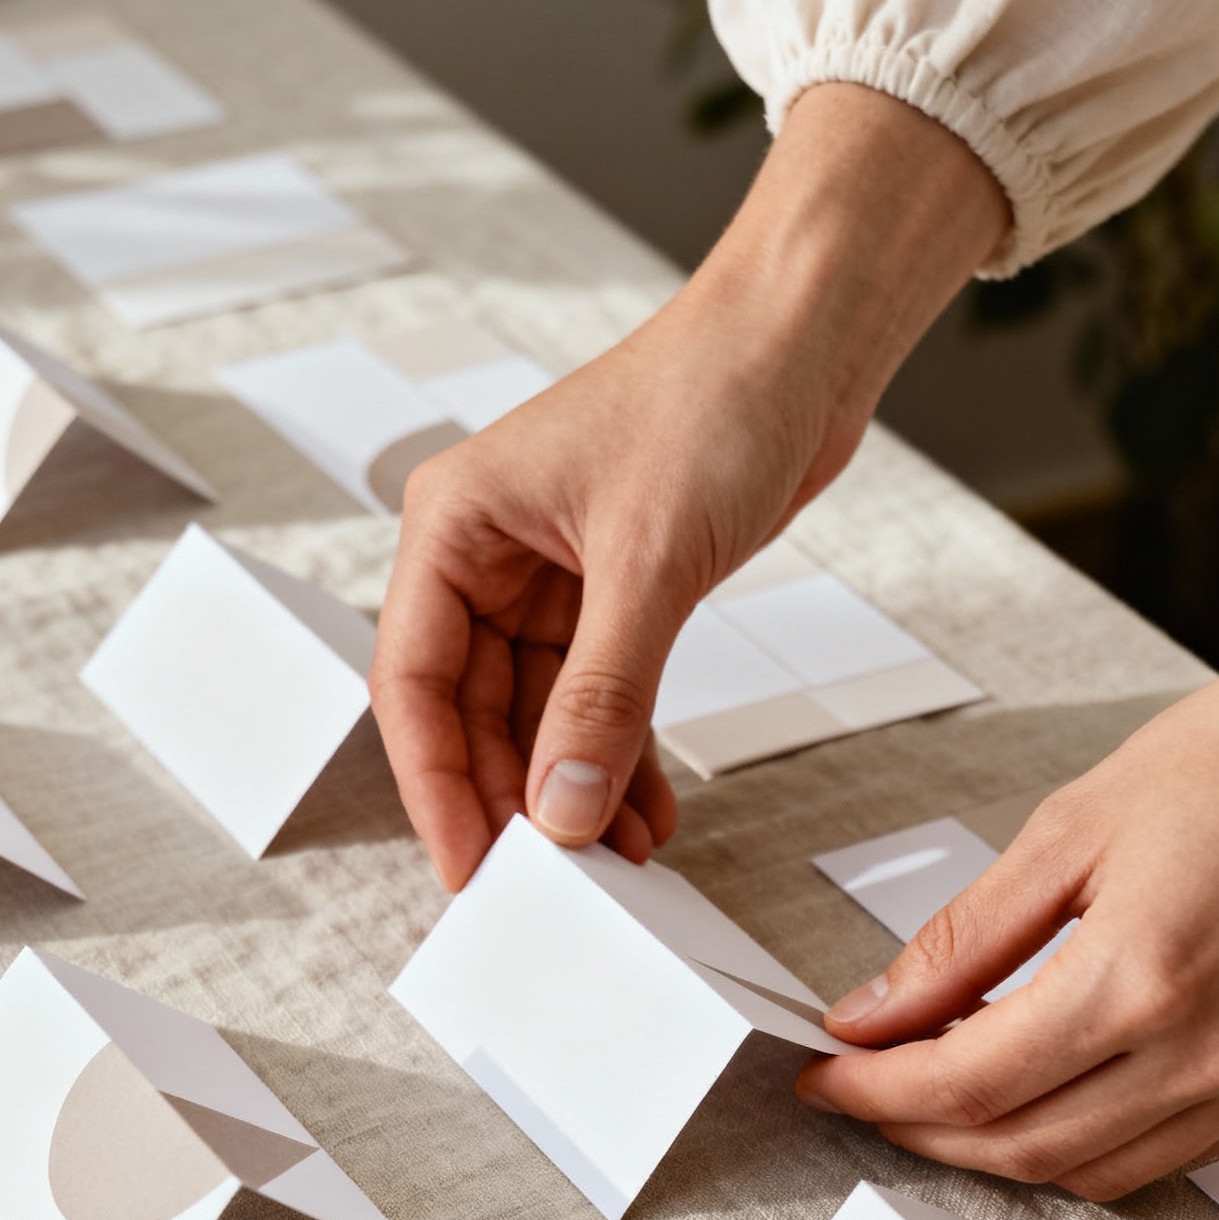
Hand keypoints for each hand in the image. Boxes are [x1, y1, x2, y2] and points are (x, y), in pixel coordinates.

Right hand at [370, 87, 1007, 886]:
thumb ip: (601, 697)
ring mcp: (551, 575)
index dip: (437, 784)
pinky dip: (620, 754)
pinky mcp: (616, 589)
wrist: (806, 338)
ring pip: (539, 713)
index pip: (412, 682)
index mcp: (454, 524)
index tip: (471, 866)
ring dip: (575, 786)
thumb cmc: (713, 397)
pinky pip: (599, 696)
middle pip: (470, 710)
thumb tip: (561, 811)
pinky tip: (646, 810)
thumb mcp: (649, 564)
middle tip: (549, 882)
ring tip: (616, 862)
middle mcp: (487, 552)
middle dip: (514, 796)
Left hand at [800, 604, 1218, 1197]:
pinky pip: (1173, 1156)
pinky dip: (1090, 1143)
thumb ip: (965, 936)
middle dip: (922, 1131)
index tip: (828, 1073)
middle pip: (1021, 1148)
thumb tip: (876, 1008)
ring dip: (1001, 1150)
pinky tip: (1050, 1090)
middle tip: (868, 1088)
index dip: (875, 1090)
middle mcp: (1209, 1049)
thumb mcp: (1077, 823)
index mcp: (1143, 976)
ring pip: (1094, 1172)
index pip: (966, 1082)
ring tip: (945, 1093)